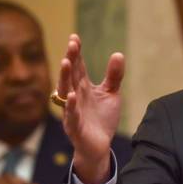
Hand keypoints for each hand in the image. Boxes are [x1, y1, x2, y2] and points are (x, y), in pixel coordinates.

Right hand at [58, 34, 124, 183]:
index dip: (76, 53)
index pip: (78, 67)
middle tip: (72, 44)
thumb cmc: (102, 118)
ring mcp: (73, 111)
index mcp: (83, 87)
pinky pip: (72, 115)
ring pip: (66, 92)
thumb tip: (118, 54)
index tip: (75, 37)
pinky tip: (73, 96)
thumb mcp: (111, 94)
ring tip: (66, 62)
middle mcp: (75, 96)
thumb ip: (114, 76)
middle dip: (70, 60)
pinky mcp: (75, 127)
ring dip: (65, 78)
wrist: (100, 146)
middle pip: (71, 76)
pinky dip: (72, 106)